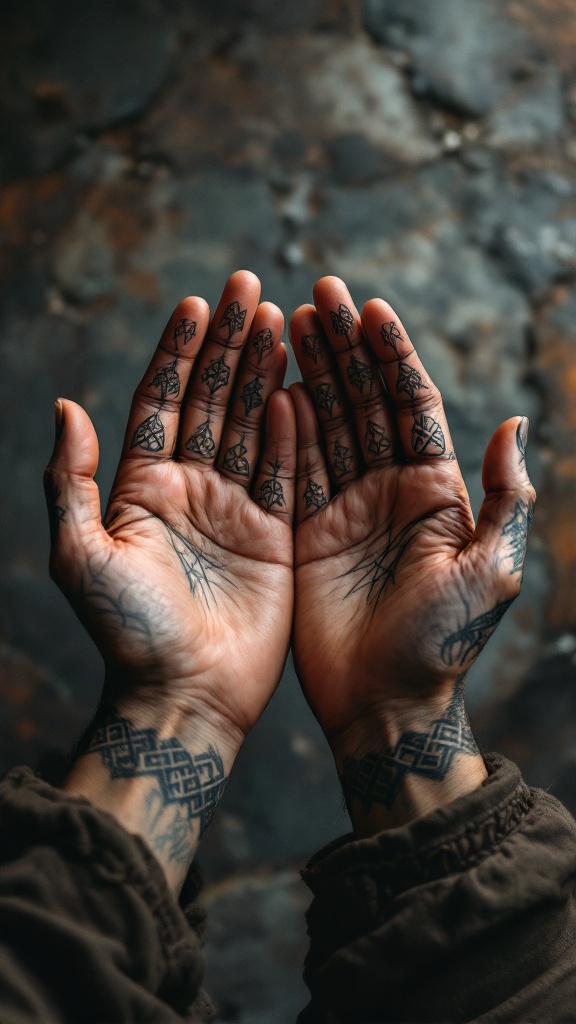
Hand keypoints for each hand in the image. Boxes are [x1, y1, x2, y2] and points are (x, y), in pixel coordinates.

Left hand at [45, 271, 294, 883]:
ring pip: (254, 427)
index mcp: (141, 489)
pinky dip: (296, 430)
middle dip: (229, 346)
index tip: (198, 302)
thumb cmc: (129, 634)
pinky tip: (304, 388)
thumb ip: (70, 483)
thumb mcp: (82, 558)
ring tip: (284, 321)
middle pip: (213, 402)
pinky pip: (289, 471)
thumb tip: (65, 406)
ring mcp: (234, 512)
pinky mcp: (275, 536)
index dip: (179, 353)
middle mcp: (188, 492)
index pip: (162, 403)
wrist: (186, 696)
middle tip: (251, 290)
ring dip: (266, 375)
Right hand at [289, 277, 534, 829]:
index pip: (412, 405)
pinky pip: (292, 469)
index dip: (392, 355)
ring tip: (289, 321)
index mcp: (435, 492)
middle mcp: (390, 491)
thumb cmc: (443, 644)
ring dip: (311, 373)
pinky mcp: (306, 533)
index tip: (369, 307)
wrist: (386, 706)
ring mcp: (345, 510)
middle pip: (364, 403)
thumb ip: (505, 497)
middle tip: (320, 293)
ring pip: (325, 425)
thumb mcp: (492, 571)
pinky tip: (271, 385)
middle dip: (344, 348)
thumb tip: (512, 421)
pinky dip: (282, 428)